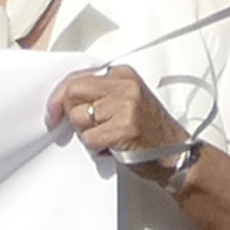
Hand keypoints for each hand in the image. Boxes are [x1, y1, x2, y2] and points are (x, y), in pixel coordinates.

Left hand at [49, 61, 185, 168]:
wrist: (176, 154)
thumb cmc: (149, 130)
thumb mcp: (125, 100)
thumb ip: (97, 94)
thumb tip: (61, 100)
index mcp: (122, 75)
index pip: (76, 78)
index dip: (59, 97)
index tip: (52, 111)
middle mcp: (125, 86)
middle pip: (72, 94)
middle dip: (72, 114)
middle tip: (88, 127)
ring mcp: (125, 106)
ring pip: (78, 118)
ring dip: (89, 134)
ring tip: (110, 136)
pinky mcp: (124, 128)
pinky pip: (89, 138)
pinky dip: (97, 147)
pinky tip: (114, 146)